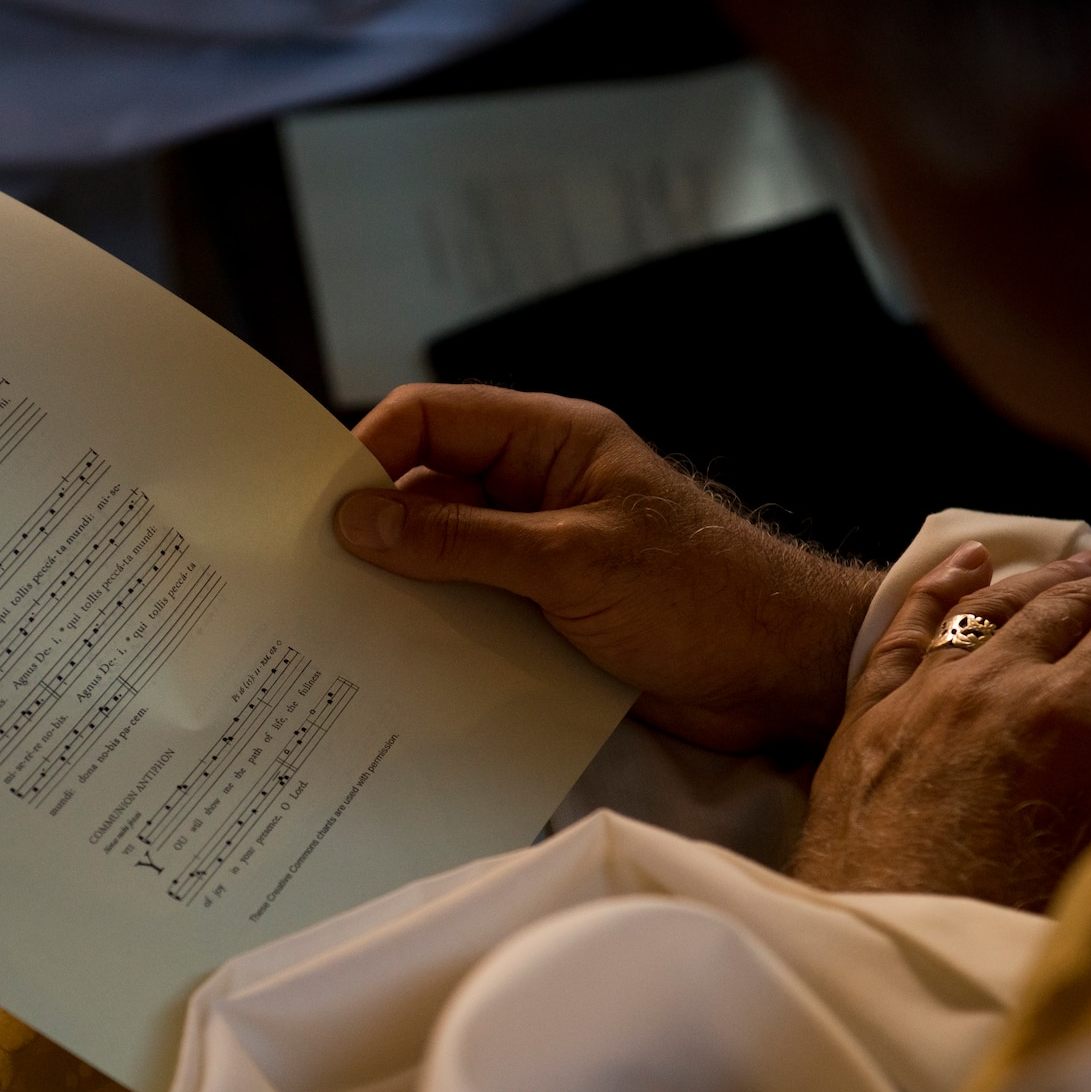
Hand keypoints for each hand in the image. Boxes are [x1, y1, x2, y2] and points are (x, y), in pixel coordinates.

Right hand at [332, 384, 881, 752]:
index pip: (433, 416)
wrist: (781, 674)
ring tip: (336, 628)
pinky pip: (469, 610)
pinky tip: (391, 666)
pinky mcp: (545, 613)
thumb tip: (358, 520)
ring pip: (440, 555)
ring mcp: (539, 553)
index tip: (319, 508)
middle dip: (372, 526)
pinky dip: (433, 631)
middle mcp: (537, 488)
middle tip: (308, 575)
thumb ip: (461, 541)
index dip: (370, 449)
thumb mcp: (570, 563)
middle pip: (426, 486)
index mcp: (550, 440)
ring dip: (399, 587)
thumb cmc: (698, 596)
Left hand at [789, 543, 1090, 908]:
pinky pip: (905, 628)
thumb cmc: (1003, 922)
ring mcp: (924, 693)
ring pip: (993, 606)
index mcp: (1070, 721)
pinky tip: (967, 563)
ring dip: (1046, 579)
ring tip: (1084, 565)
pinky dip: (942, 586)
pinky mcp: (867, 713)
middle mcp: (996, 687)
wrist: (883, 949)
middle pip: (1072, 607)